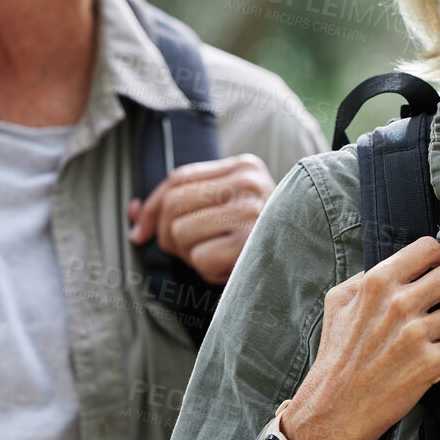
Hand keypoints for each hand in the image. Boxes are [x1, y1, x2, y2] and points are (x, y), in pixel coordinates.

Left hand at [127, 154, 274, 283]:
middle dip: (167, 235)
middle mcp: (249, 183)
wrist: (307, 264)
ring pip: (180, 234)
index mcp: (244, 167)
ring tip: (217, 256)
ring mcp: (252, 212)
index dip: (150, 207)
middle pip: (172, 205)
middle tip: (189, 250)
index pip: (177, 178)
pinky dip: (207, 271)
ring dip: (190, 255)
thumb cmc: (258, 238)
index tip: (138, 232)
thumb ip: (181, 205)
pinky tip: (231, 268)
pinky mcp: (251, 244)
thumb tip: (132, 215)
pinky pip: (199, 259)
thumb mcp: (224, 210)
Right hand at [279, 237, 439, 439]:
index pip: (430, 248)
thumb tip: (399, 265)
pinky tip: (436, 354)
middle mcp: (399, 303)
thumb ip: (366, 276)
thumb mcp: (339, 302)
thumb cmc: (337, 353)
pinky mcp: (430, 364)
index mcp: (377, 281)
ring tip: (439, 332)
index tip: (439, 271)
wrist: (334, 407)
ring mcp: (416, 334)